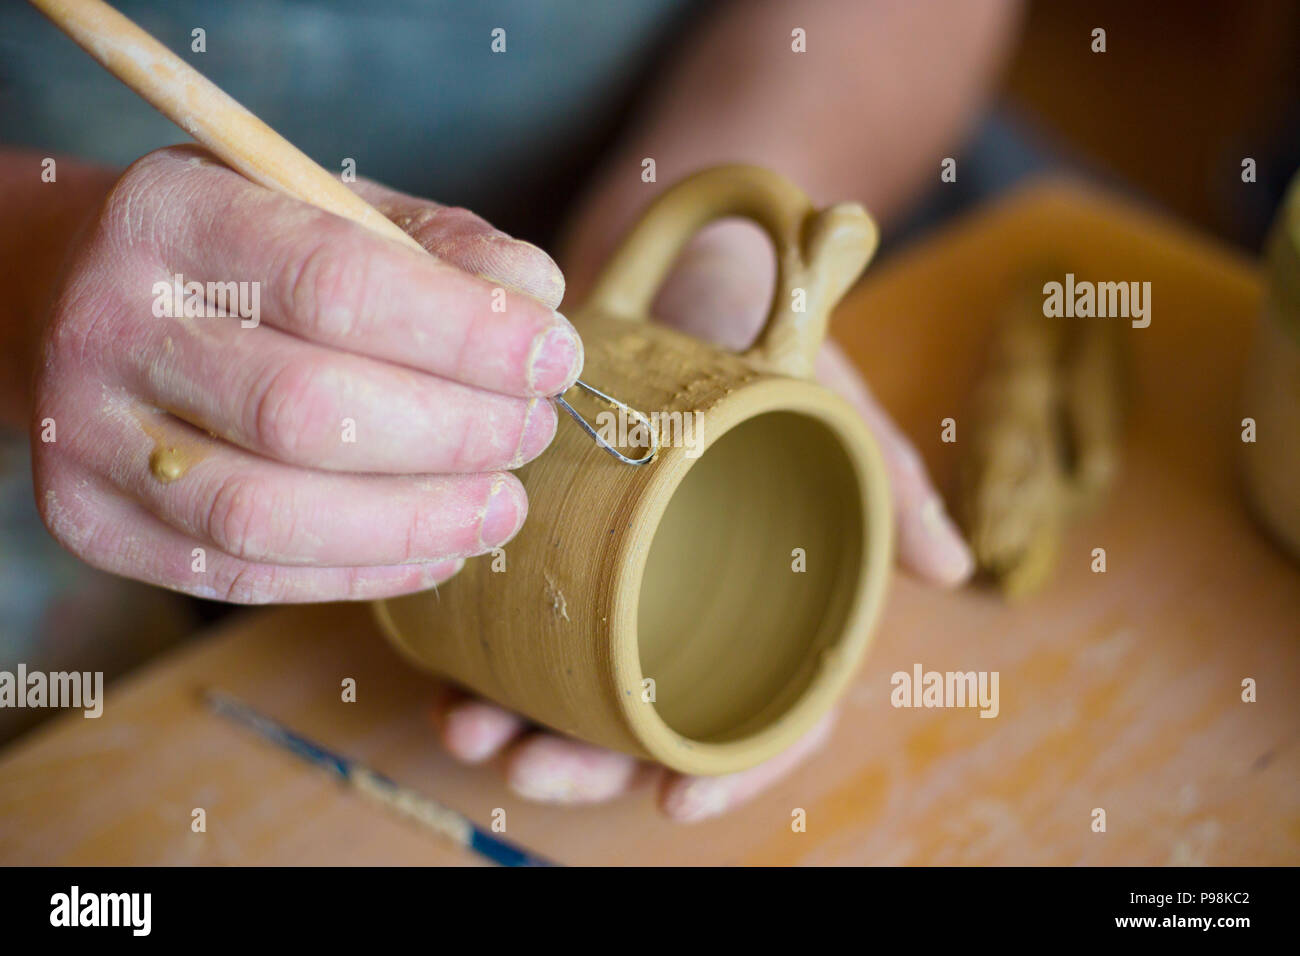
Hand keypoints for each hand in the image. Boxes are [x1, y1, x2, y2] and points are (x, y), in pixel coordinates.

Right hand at [32, 145, 579, 602]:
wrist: (83, 302)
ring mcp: (87, 435)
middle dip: (453, 434)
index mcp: (172, 217)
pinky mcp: (93, 523)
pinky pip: (244, 575)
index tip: (555, 358)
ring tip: (501, 506)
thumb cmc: (244, 257)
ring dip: (415, 522)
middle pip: (305, 410)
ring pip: (268, 514)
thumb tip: (539, 296)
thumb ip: (442, 247)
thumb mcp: (335, 211)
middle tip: (530, 431)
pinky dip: (363, 572)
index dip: (465, 333)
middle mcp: (111, 324)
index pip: (336, 281)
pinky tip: (438, 547)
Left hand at [432, 218, 973, 820]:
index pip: (767, 713)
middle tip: (527, 765)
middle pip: (651, 721)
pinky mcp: (562, 539)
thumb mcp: (831, 398)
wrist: (689, 246)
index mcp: (773, 592)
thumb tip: (954, 568)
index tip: (671, 803)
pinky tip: (441, 680)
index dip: (731, 774)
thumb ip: (889, 473)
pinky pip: (519, 623)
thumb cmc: (768, 330)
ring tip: (469, 729)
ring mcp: (622, 573)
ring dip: (520, 726)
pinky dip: (479, 661)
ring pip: (576, 688)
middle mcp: (693, 598)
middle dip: (589, 762)